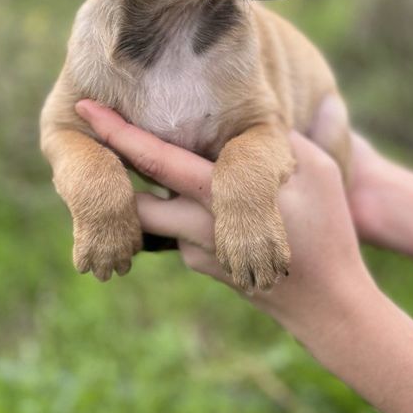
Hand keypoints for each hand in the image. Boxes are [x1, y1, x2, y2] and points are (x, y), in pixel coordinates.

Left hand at [74, 100, 370, 340]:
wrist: (325, 304)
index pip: (157, 160)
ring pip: (151, 218)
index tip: (85, 108)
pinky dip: (179, 212)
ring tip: (145, 168)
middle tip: (94, 140)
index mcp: (220, 195)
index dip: (119, 134)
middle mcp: (198, 226)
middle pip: (136, 200)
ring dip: (143, 196)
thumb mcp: (316, 171)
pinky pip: (177, 233)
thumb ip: (276, 141)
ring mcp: (196, 251)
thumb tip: (246, 121)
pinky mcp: (201, 266)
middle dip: (112, 172)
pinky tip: (203, 201)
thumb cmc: (327, 230)